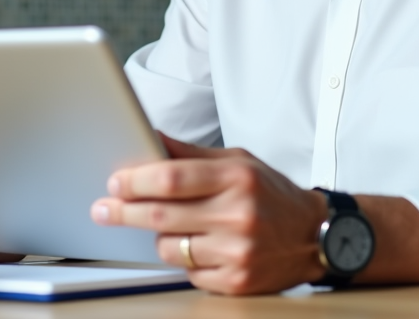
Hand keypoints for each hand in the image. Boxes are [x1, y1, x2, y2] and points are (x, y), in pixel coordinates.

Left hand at [90, 134, 326, 294]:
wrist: (315, 235)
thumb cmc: (271, 193)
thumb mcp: (238, 161)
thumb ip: (191, 154)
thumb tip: (148, 137)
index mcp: (237, 177)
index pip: (172, 178)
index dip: (136, 181)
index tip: (114, 183)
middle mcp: (238, 214)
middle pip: (162, 215)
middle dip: (124, 211)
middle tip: (103, 209)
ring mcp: (238, 251)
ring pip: (169, 248)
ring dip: (157, 237)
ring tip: (164, 227)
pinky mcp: (237, 281)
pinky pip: (189, 272)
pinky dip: (184, 260)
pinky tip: (197, 247)